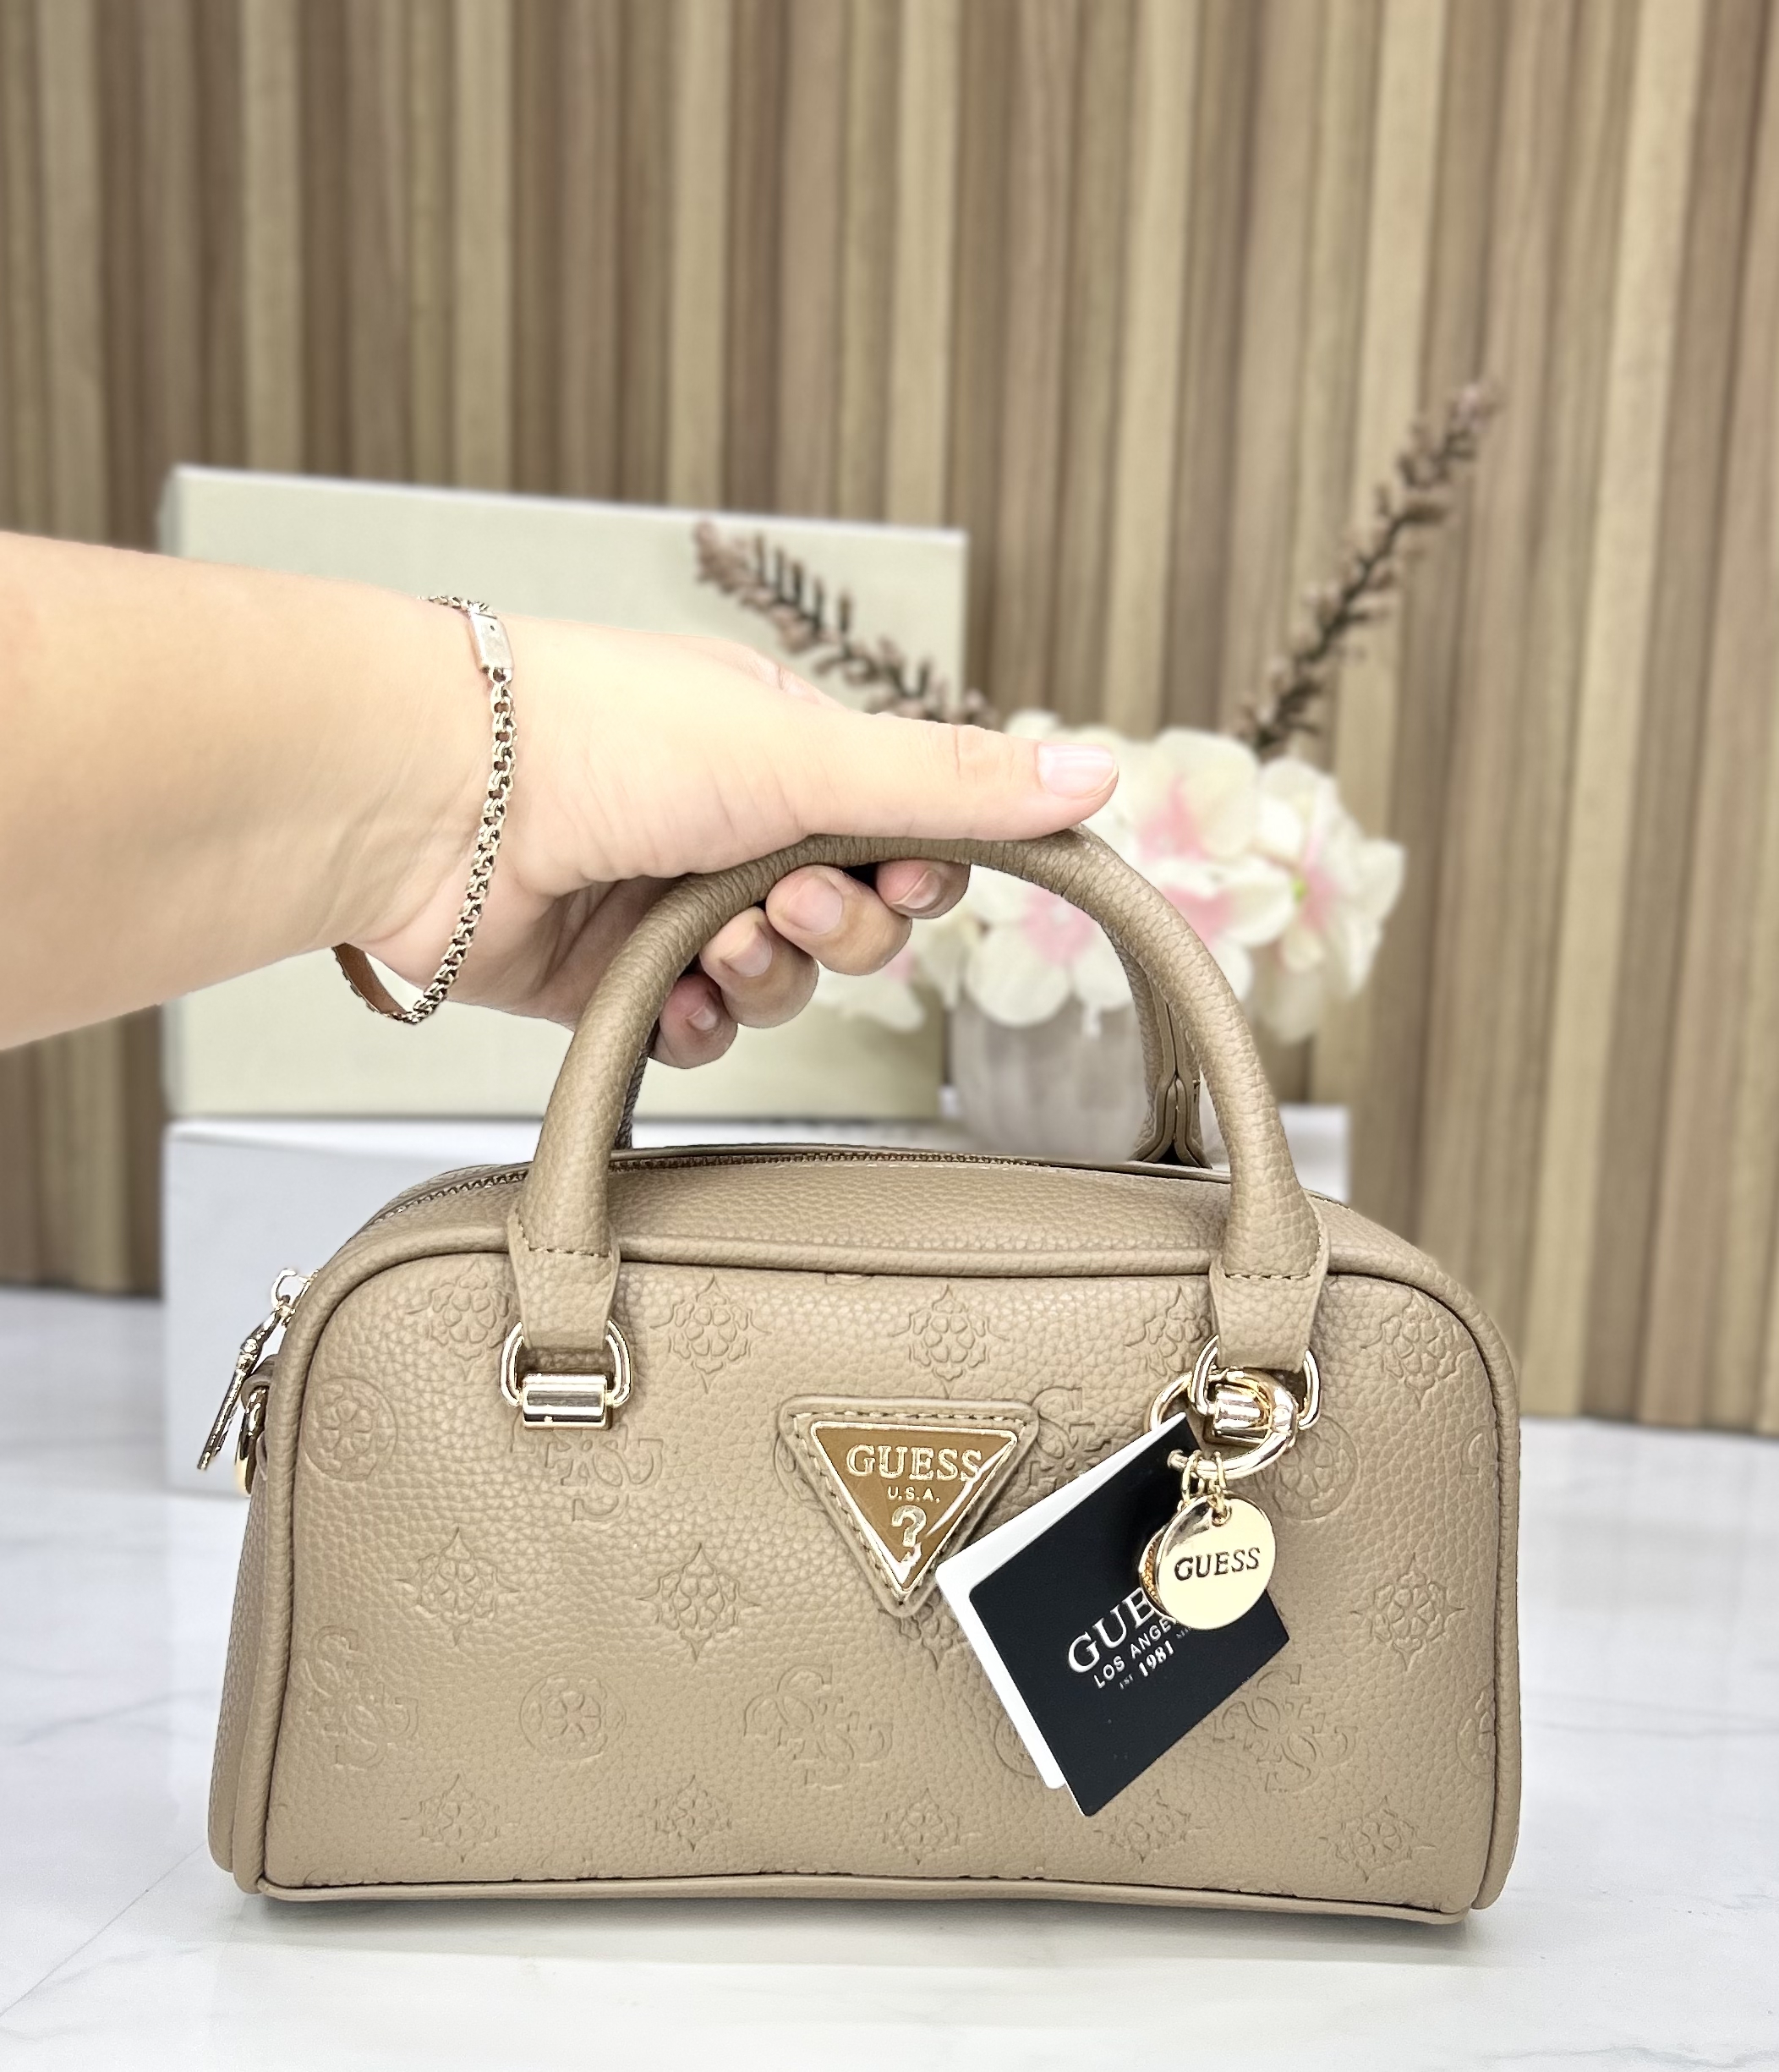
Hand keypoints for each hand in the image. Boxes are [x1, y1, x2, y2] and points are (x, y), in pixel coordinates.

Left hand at [355, 620, 1118, 1063]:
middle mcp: (734, 823)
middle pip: (856, 919)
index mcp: (783, 749)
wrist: (432, 799)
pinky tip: (676, 996)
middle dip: (835, 926)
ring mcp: (674, 901)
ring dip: (766, 971)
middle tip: (784, 899)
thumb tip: (1098, 773)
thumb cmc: (601, 736)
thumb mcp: (804, 753)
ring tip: (710, 936)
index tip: (906, 879)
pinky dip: (702, 1021)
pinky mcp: (618, 976)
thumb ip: (950, 783)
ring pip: (784, 982)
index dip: (922, 873)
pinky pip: (706, 1030)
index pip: (909, 828)